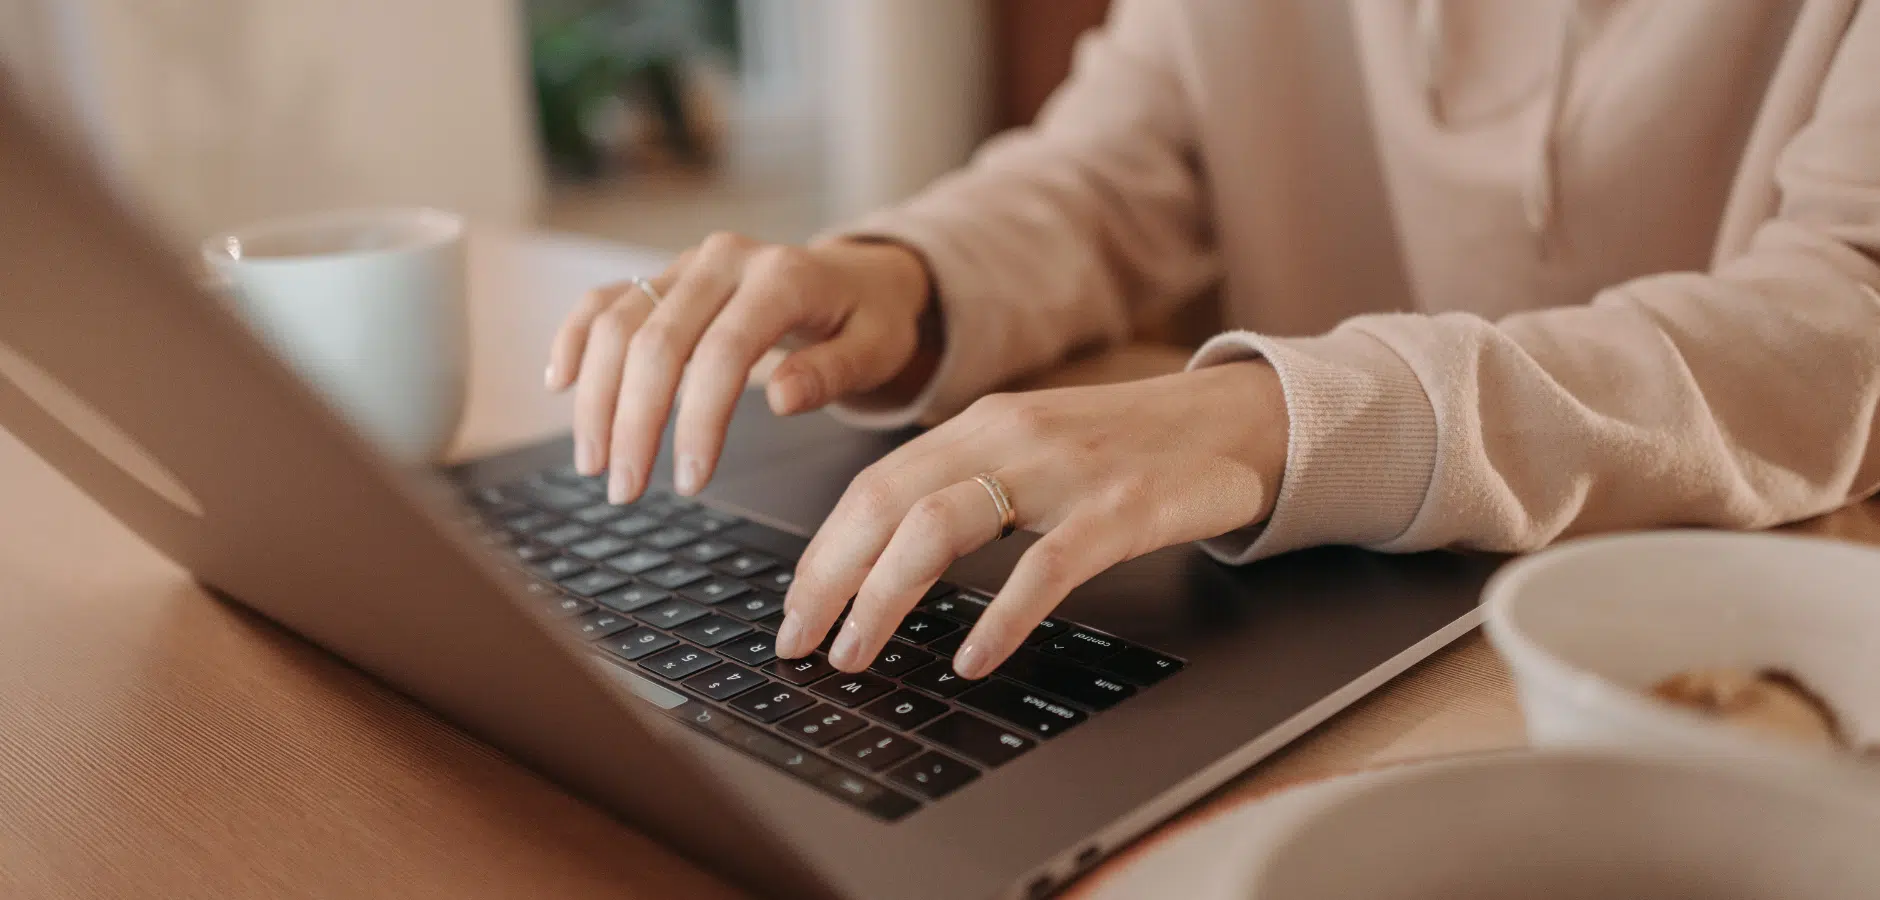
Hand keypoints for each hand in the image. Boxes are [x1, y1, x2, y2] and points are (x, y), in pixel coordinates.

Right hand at [546, 233, 933, 501]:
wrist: (858, 277)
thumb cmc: (869, 320)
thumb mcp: (876, 349)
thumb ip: (833, 372)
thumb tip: (782, 397)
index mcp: (782, 276)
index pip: (724, 353)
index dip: (699, 420)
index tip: (690, 481)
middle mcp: (724, 260)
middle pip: (656, 340)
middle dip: (633, 422)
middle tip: (625, 489)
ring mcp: (687, 264)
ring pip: (617, 322)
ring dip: (597, 396)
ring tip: (594, 462)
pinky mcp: (663, 276)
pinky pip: (604, 300)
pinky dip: (575, 339)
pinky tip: (561, 384)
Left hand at [774, 361, 1289, 678]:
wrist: (1240, 420)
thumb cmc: (1130, 448)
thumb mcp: (1035, 452)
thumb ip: (969, 488)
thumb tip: (887, 562)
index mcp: (981, 425)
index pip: (872, 487)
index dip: (822, 553)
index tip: (792, 610)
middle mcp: (1010, 436)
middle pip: (886, 504)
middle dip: (828, 579)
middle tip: (799, 644)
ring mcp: (1065, 470)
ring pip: (942, 525)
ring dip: (884, 597)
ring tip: (857, 655)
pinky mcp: (1122, 507)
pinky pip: (1045, 567)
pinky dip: (1000, 617)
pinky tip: (972, 659)